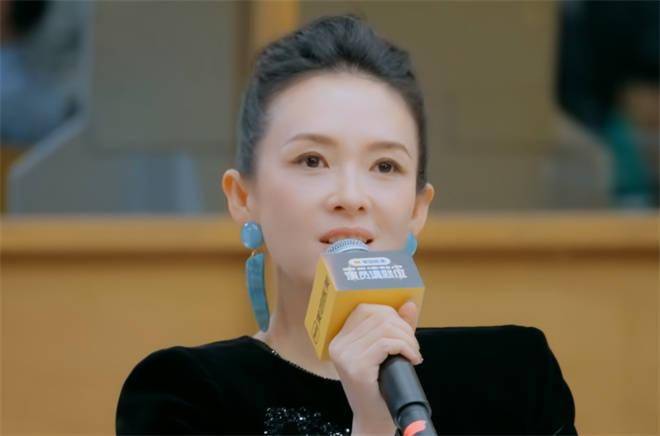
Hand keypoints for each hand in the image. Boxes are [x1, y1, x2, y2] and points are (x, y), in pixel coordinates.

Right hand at [328, 301, 421, 433]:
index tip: (403, 331)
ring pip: (385, 329)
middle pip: (377, 316)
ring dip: (407, 339)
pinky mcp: (357, 368)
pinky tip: (413, 359)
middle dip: (403, 327)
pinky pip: (386, 344)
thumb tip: (409, 304)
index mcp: (340, 339)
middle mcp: (338, 345)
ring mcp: (346, 356)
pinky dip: (406, 348)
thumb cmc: (380, 386)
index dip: (390, 314)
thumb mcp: (386, 352)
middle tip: (412, 346)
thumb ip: (396, 327)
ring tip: (413, 353)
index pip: (364, 309)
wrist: (374, 418)